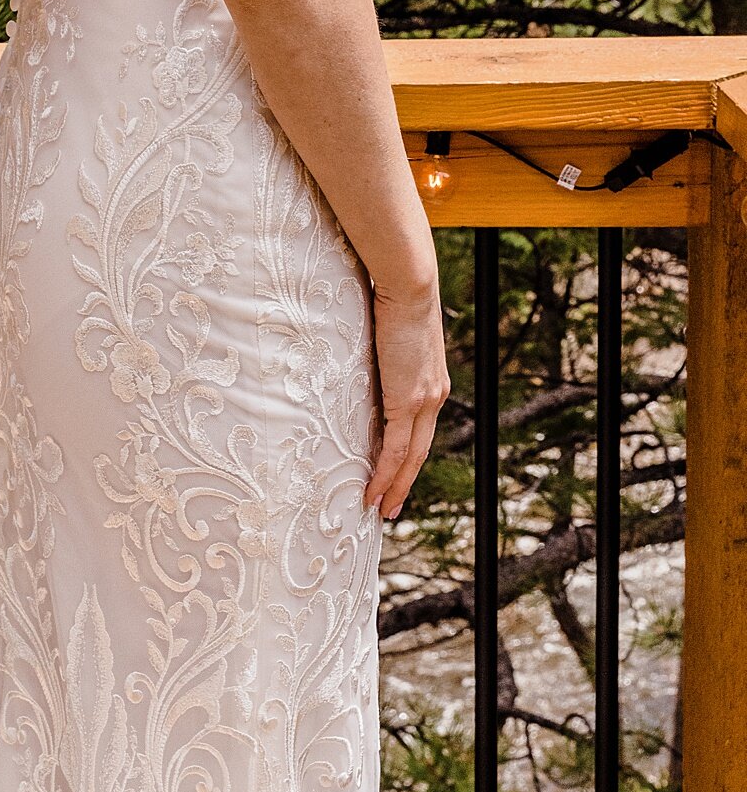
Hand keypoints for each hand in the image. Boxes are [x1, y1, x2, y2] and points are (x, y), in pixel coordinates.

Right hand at [365, 278, 450, 519]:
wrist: (408, 281)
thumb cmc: (392, 292)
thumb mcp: (386, 330)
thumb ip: (377, 350)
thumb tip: (356, 353)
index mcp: (431, 380)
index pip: (420, 428)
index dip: (408, 457)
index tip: (395, 476)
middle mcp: (434, 395)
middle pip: (420, 451)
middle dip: (405, 483)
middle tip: (390, 507)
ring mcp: (424, 399)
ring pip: (411, 457)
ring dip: (395, 487)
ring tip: (380, 510)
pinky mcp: (408, 400)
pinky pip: (396, 448)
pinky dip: (386, 474)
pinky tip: (374, 490)